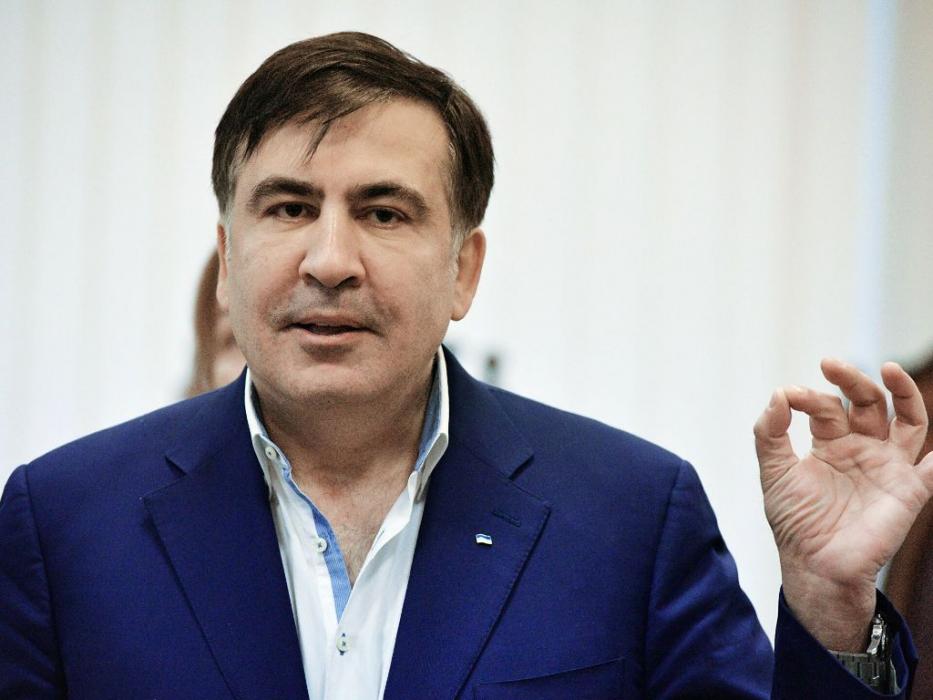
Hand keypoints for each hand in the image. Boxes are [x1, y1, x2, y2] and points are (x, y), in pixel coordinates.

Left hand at [754, 359, 932, 650]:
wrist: (813, 566)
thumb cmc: (794, 521)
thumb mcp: (774, 473)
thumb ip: (769, 434)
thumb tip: (777, 394)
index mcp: (831, 441)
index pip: (826, 406)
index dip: (807, 396)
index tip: (788, 396)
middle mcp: (863, 447)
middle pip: (867, 402)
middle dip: (852, 380)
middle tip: (830, 364)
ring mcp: (888, 466)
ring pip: (907, 420)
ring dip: (903, 393)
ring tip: (888, 369)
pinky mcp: (908, 491)